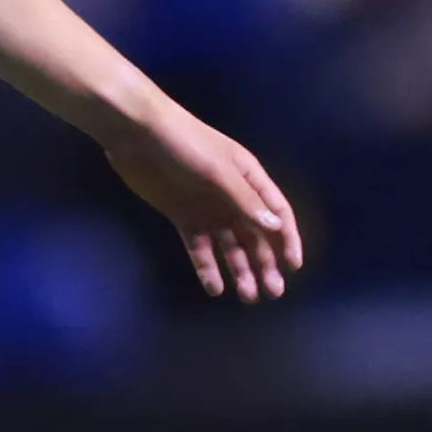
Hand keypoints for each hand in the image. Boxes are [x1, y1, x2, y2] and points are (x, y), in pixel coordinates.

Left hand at [102, 98, 302, 301]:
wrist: (137, 134)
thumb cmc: (186, 144)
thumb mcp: (219, 171)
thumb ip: (246, 201)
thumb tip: (276, 228)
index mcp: (248, 179)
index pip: (276, 213)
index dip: (287, 240)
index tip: (293, 267)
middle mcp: (232, 196)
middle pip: (255, 235)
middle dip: (266, 263)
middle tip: (273, 293)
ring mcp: (207, 209)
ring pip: (230, 246)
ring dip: (241, 270)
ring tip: (248, 296)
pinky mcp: (183, 217)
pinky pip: (200, 248)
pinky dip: (207, 267)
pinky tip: (215, 288)